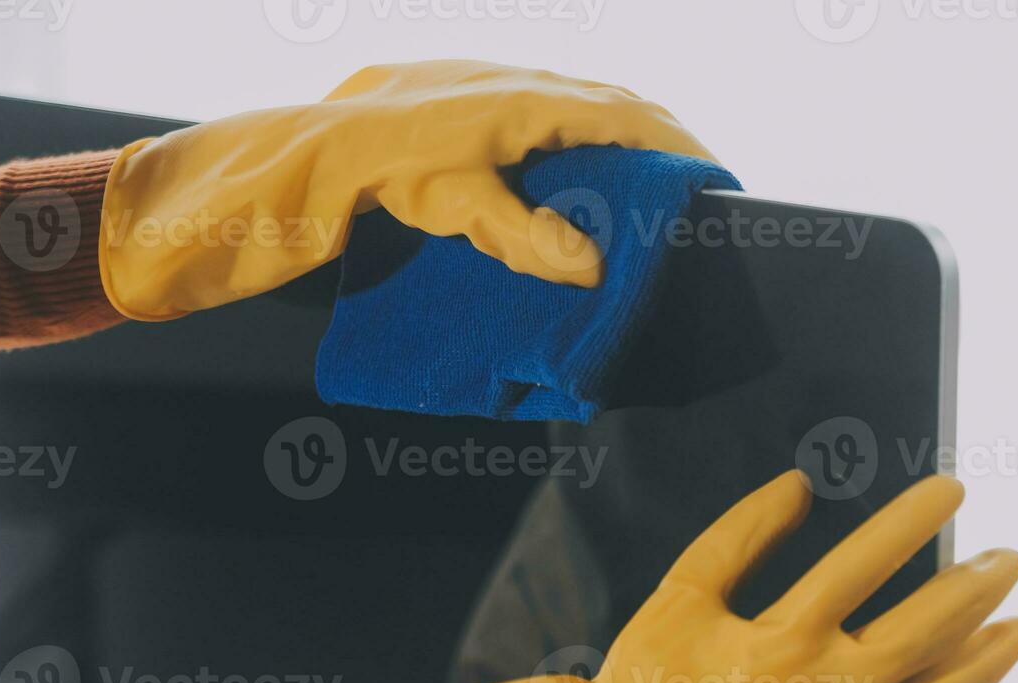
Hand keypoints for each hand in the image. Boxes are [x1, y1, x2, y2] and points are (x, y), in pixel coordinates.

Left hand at [99, 61, 713, 319]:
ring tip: (641, 177)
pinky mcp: (468, 93)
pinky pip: (542, 106)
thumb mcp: (459, 208)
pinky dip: (572, 133)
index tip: (712, 178)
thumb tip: (590, 267)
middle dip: (656, 138)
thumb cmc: (378, 171)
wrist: (305, 143)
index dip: (674, 147)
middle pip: (610, 100)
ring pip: (575, 101)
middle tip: (689, 180)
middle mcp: (517, 78)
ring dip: (614, 135)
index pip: (625, 116)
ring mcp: (492, 80)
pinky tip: (568, 165)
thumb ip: (526, 235)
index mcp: (527, 99)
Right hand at [261, 472, 1017, 682]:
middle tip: (1011, 558)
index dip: (912, 521)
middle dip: (974, 590)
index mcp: (787, 635)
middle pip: (921, 633)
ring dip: (985, 664)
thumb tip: (798, 485)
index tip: (953, 490)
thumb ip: (739, 535)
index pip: (867, 563)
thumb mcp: (678, 593)